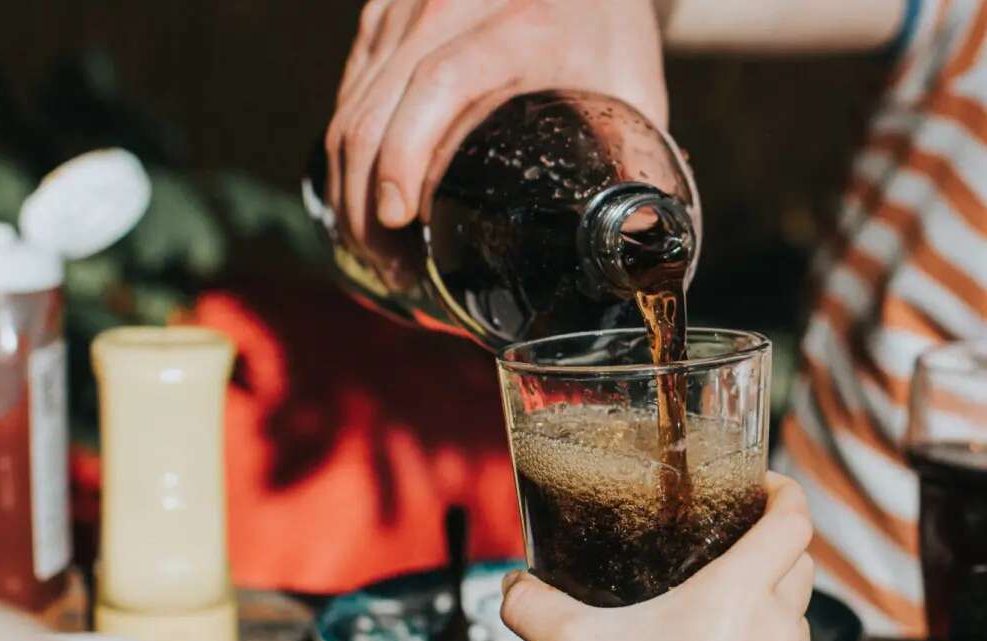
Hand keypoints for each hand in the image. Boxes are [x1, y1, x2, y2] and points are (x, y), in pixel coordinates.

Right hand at [324, 0, 667, 242]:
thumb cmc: (608, 28)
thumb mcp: (633, 87)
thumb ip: (636, 161)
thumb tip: (638, 240)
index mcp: (517, 25)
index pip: (439, 84)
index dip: (407, 153)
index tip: (400, 218)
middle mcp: (448, 7)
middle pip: (376, 108)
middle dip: (367, 202)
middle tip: (394, 268)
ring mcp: (405, 8)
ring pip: (351, 105)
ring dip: (349, 187)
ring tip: (378, 251)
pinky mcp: (383, 16)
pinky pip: (349, 92)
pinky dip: (348, 155)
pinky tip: (366, 201)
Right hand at [502, 473, 814, 640]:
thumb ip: (536, 606)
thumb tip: (513, 588)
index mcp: (741, 595)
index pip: (793, 521)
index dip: (784, 493)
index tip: (761, 489)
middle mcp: (779, 633)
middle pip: (802, 567)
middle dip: (776, 547)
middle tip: (732, 547)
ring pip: (796, 627)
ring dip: (771, 612)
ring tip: (719, 619)